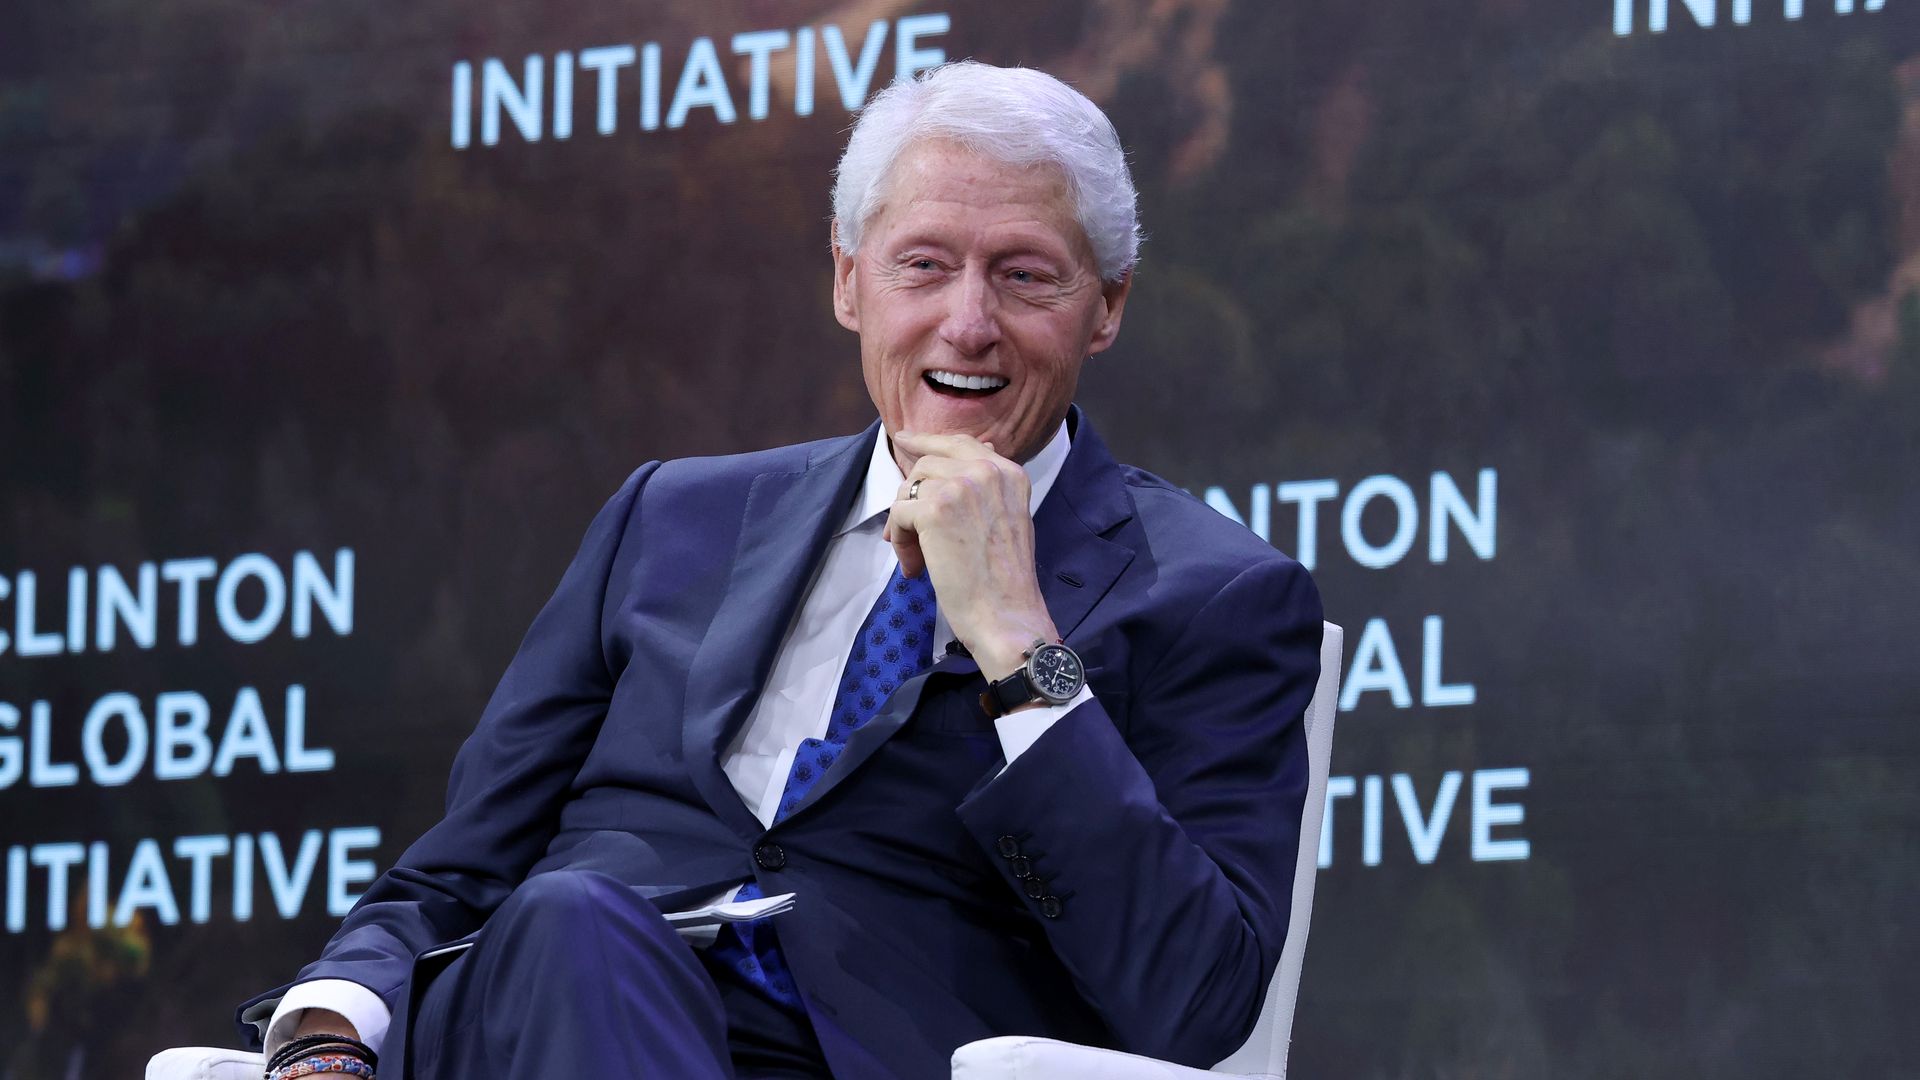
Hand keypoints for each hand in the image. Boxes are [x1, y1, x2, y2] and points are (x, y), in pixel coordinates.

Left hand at [883, 431, 1059, 681]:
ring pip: (908, 489)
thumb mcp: (1008, 518)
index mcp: (1009, 472)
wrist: (1007, 615)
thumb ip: (987, 488)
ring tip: (917, 558)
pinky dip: (898, 541)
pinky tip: (914, 566)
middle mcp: (986, 471)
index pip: (960, 442)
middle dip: (912, 495)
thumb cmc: (1006, 579)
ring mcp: (960, 487)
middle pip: (926, 464)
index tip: (903, 440)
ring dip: (904, 524)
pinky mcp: (934, 509)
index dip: (927, 441)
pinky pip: (898, 513)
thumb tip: (972, 457)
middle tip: (910, 532)